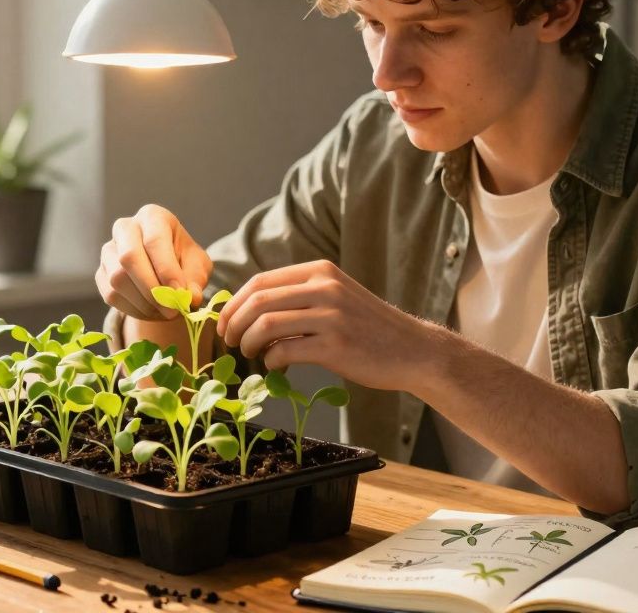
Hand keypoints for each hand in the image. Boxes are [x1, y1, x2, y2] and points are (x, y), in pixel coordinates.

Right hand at [97, 204, 212, 320]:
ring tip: (164, 311)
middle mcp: (125, 228)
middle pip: (129, 257)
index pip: (154, 240)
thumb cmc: (183, 261)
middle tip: (171, 309)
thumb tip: (191, 297)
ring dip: (143, 303)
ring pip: (117, 279)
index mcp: (152, 216)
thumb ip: (196, 279)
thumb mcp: (197, 265)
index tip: (180, 293)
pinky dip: (133, 309)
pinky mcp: (100, 273)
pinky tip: (150, 311)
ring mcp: (108, 250)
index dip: (167, 269)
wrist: (163, 270)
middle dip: (151, 289)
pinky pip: (111, 295)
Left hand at [215, 260, 451, 390]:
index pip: (261, 281)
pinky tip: (277, 367)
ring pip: (267, 324)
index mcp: (320, 271)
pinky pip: (286, 351)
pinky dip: (272, 361)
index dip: (234, 304)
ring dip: (249, 343)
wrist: (412, 350)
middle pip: (258, 301)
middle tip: (230, 342)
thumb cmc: (368, 328)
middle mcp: (324, 287)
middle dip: (234, 324)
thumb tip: (250, 310)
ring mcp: (331, 316)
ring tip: (250, 355)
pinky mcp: (336, 346)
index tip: (225, 324)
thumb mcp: (336, 296)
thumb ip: (300, 296)